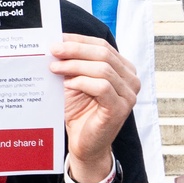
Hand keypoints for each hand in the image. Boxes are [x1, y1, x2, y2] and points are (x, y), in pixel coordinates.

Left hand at [51, 32, 138, 182]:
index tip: (57, 38)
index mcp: (123, 69)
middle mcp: (131, 80)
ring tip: (54, 67)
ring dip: (75, 65)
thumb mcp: (75, 81)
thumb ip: (73, 63)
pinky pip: (102, 86)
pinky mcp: (120, 108)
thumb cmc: (80, 112)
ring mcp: (128, 95)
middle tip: (53, 50)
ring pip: (103, 68)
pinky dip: (82, 82)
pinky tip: (67, 84)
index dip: (79, 40)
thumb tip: (57, 43)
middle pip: (103, 53)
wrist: (84, 144)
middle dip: (75, 49)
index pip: (102, 45)